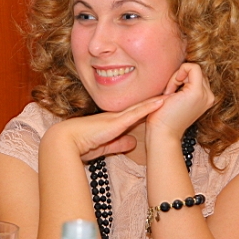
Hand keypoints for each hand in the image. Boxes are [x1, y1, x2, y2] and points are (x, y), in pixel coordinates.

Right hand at [43, 96, 165, 160]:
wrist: (65, 142)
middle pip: (140, 107)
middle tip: (172, 92)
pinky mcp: (116, 122)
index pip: (134, 114)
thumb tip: (133, 143)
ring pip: (141, 107)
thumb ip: (118, 144)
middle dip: (155, 100)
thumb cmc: (80, 146)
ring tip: (173, 92)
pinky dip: (149, 107)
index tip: (162, 103)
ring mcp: (116, 118)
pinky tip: (161, 101)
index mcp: (113, 123)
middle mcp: (116, 117)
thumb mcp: (105, 146)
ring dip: (157, 100)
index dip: (147, 108)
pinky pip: (136, 113)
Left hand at [147, 62, 214, 137]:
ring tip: (169, 94)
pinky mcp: (197, 92)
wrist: (162, 133)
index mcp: (205, 98)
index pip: (197, 75)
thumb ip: (185, 85)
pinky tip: (170, 90)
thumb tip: (181, 68)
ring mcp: (205, 95)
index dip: (182, 78)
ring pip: (194, 68)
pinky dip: (178, 74)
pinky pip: (192, 67)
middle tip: (168, 93)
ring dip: (178, 76)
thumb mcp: (178, 98)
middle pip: (196, 71)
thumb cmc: (164, 117)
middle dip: (180, 76)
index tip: (170, 92)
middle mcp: (209, 96)